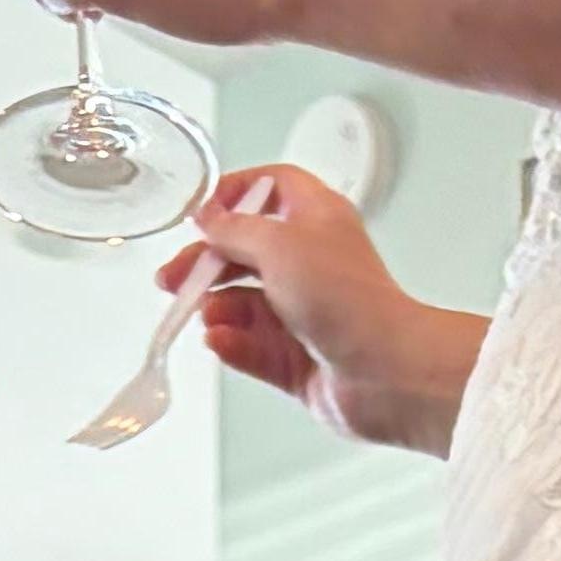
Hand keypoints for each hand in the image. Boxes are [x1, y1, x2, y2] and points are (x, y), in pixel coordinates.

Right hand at [155, 169, 490, 457]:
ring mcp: (305, 313)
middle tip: (173, 279)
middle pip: (245, 252)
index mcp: (316, 218)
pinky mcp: (300, 360)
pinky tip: (220, 343)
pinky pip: (254, 349)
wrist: (387, 373)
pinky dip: (233, 345)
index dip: (234, 193)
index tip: (201, 212)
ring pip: (246, 305)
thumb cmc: (348, 300)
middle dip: (206, 264)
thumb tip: (208, 220)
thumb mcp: (278, 244)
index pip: (269, 187)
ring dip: (219, 309)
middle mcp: (311, 262)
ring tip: (206, 317)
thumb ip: (234, 229)